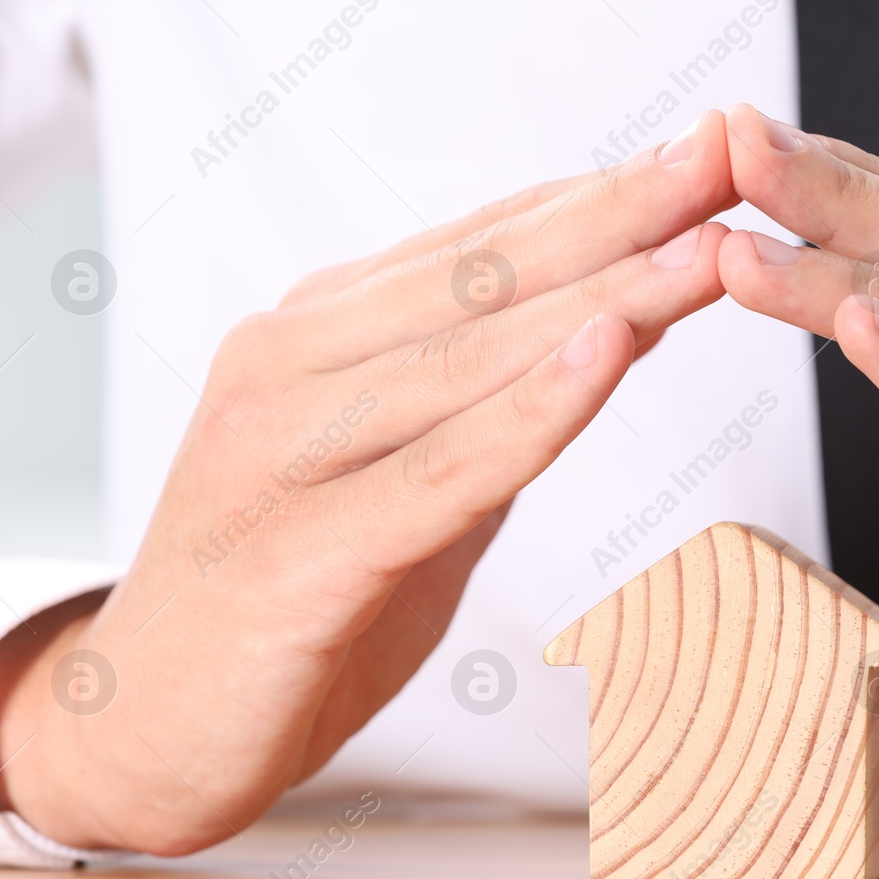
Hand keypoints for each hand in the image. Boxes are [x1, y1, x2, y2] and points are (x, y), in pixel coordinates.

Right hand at [0, 113, 735, 854]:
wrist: (146, 726)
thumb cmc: (293, 598)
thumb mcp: (412, 482)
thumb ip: (492, 406)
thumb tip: (613, 328)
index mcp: (315, 335)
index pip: (481, 247)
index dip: (601, 197)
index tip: (709, 152)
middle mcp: (290, 364)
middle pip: (484, 278)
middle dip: (623, 215)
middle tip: (731, 152)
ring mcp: (284, 450)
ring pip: (472, 358)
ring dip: (607, 297)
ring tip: (712, 249)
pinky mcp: (299, 552)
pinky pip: (441, 470)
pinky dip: (533, 410)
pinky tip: (610, 351)